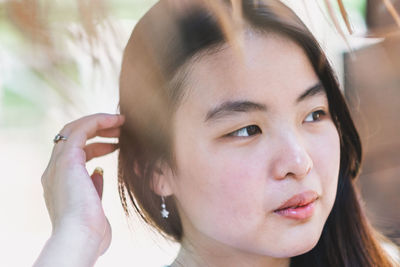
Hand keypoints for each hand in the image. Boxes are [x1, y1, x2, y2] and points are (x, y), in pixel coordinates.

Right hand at [41, 113, 124, 256]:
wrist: (81, 238)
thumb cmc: (91, 231)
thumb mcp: (95, 206)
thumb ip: (94, 188)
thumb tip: (98, 174)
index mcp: (59, 183)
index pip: (74, 154)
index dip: (96, 146)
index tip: (117, 145)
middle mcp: (54, 171)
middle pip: (72, 138)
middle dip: (97, 131)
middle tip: (120, 130)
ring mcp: (58, 164)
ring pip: (73, 130)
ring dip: (98, 123)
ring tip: (121, 123)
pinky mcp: (67, 159)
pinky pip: (80, 130)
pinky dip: (97, 121)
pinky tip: (115, 121)